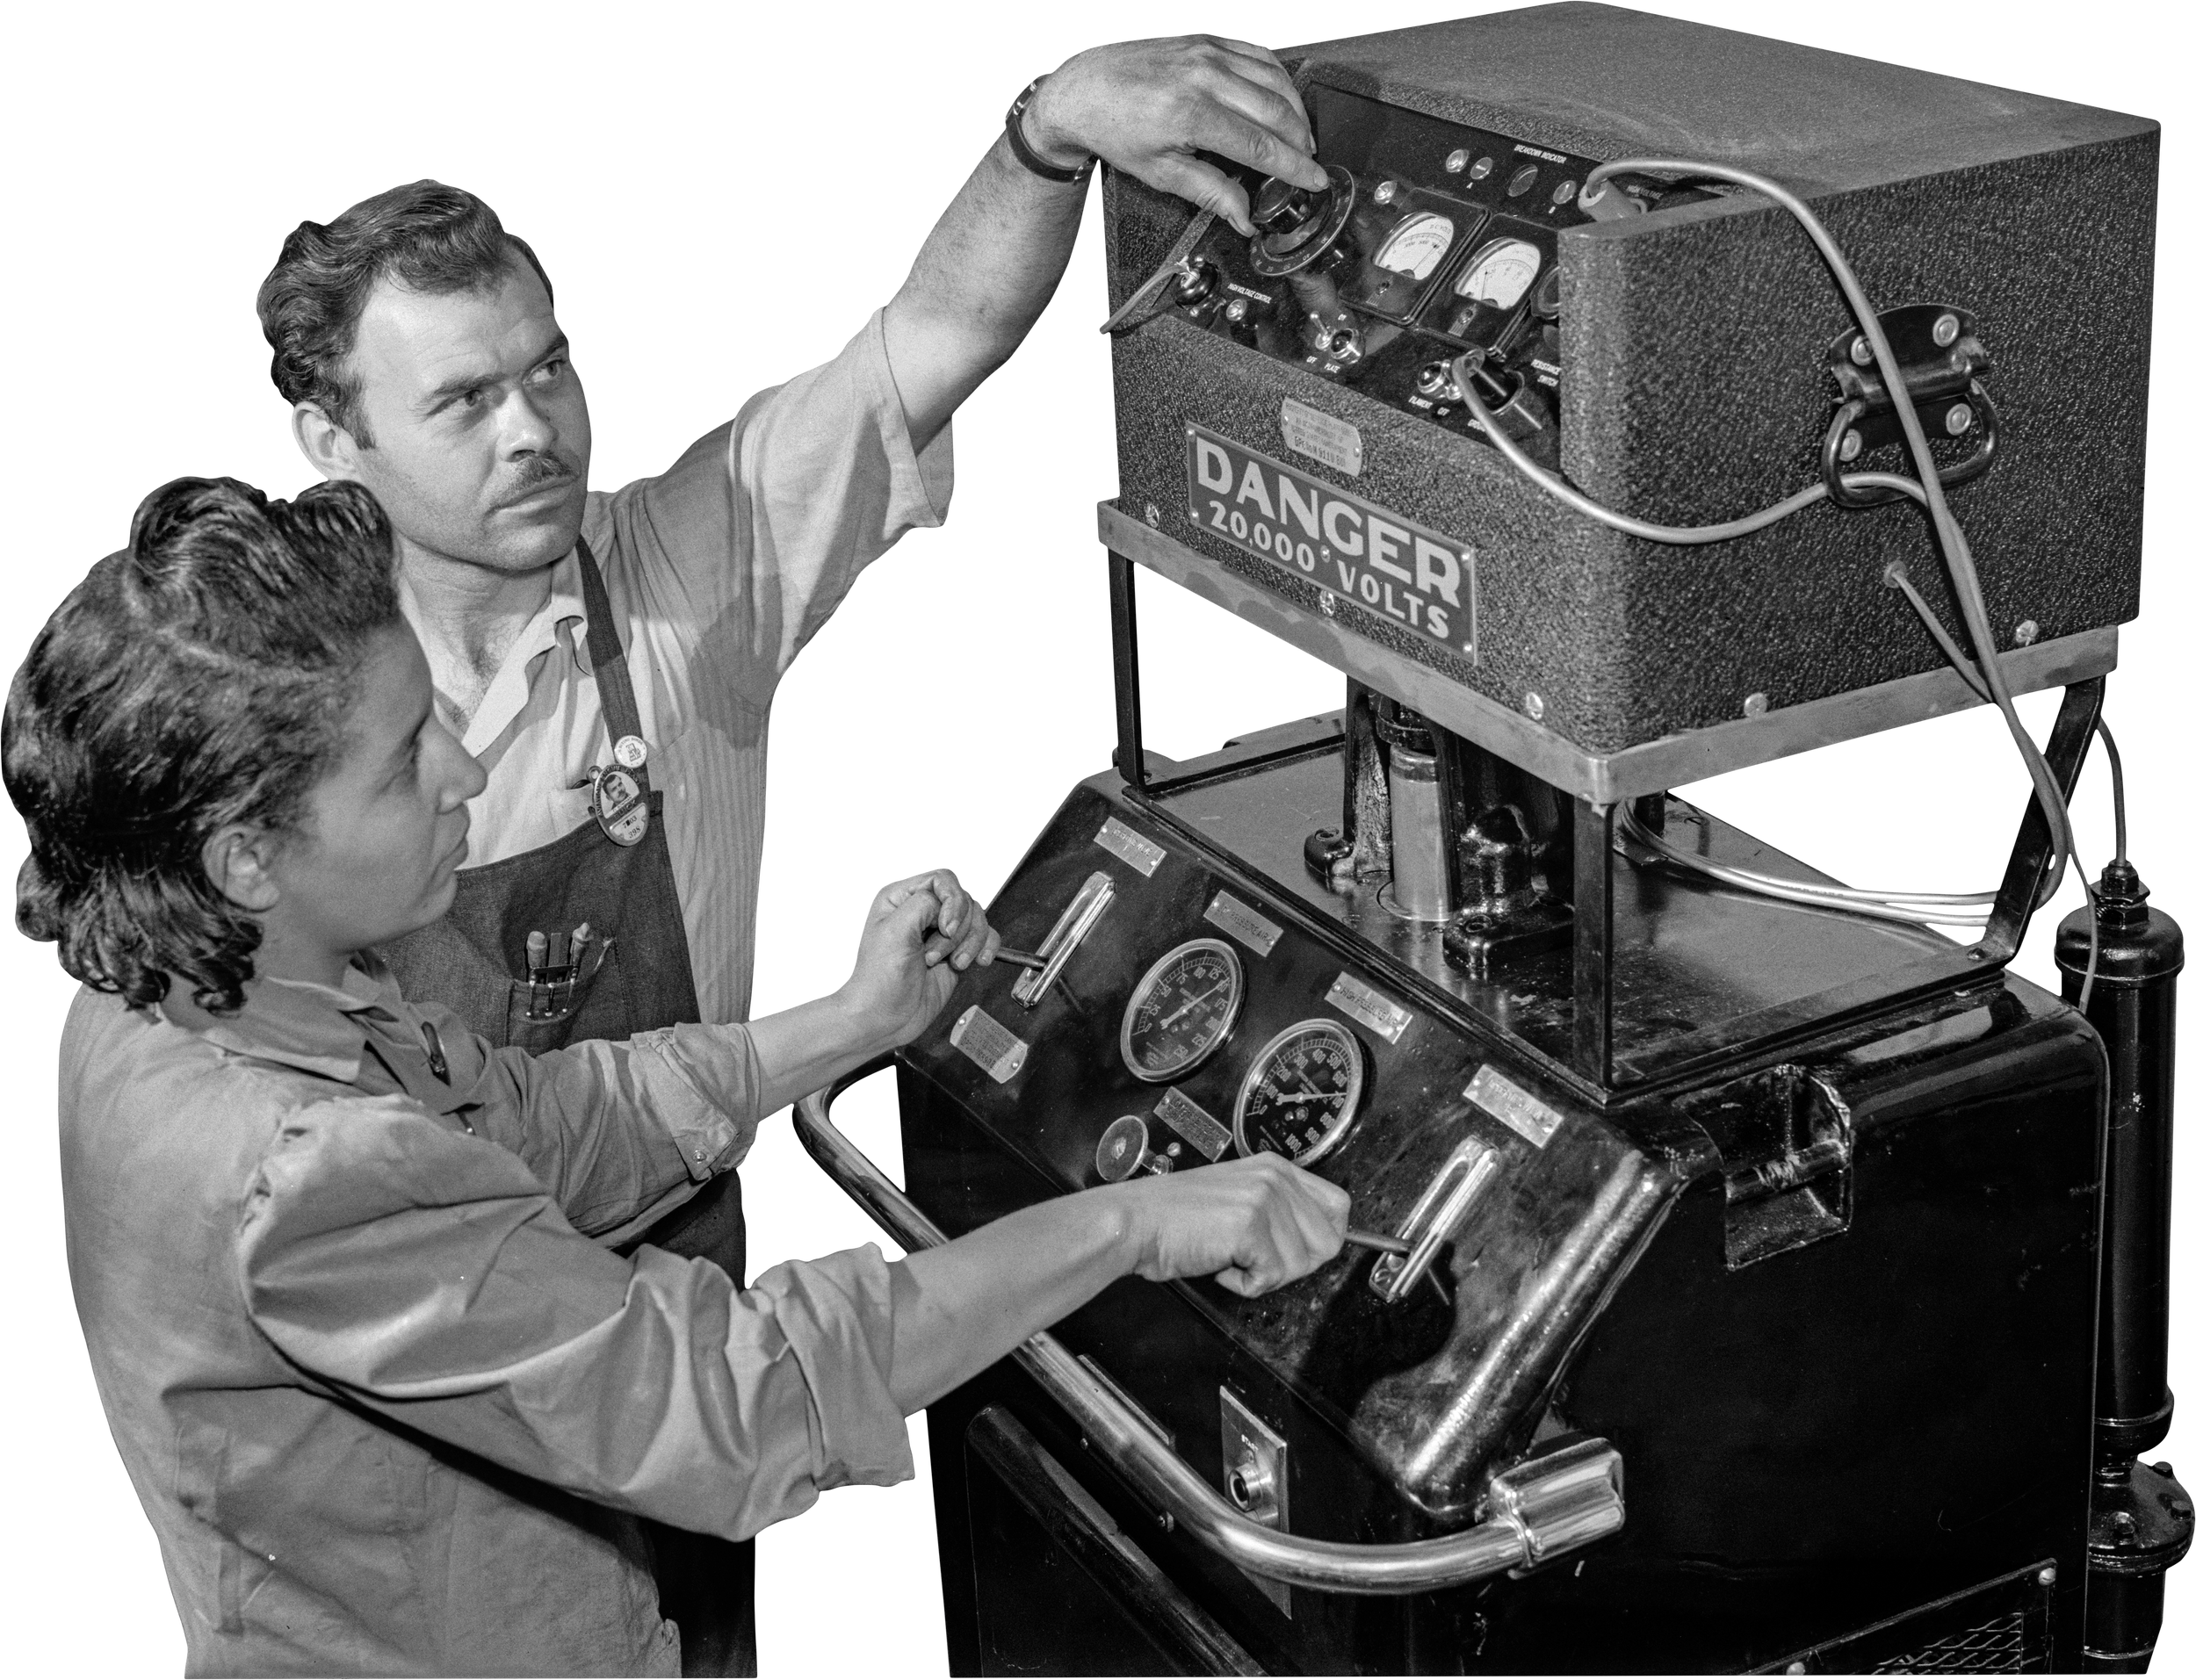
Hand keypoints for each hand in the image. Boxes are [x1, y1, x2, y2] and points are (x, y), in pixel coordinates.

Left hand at [833, 869, 998, 1049]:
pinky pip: (985, 937)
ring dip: (970, 943)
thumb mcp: (896, 931)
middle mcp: (921, 911)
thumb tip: (948, 901)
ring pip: (977, 918)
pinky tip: (976, 961)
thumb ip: (925, 904)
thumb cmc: (877, 983)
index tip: (947, 929)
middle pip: (965, 897)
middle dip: (960, 928)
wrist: (883, 1020)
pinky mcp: (955, 951)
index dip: (953, 902)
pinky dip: (985, 947)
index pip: (943, 878)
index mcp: (900, 898)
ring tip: (951, 962)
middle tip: (938, 952)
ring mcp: (940, 932)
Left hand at [1023, 36, 1326, 235]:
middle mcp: (1202, 77)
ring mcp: (1207, 53)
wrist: (1085, 88)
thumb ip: (1209, 192)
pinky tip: (1283, 99)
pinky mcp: (1207, 40)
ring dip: (1295, 111)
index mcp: (1190, 114)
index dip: (1293, 167)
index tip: (1314, 181)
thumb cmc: (1115, 129)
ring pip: (1274, 80)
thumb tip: (1244, 215)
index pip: (1259, 146)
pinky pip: (1259, 56)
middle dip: (1300, 141)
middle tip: (1309, 163)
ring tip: (1301, 138)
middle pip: (1275, 111)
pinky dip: (1279, 79)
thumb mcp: (1159, 173)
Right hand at [1115, 1152, 1349, 1297]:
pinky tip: (1219, 1261)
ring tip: (1227, 1254)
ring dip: (1262, 1274)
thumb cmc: (1176, 1218)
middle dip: (1290, 1264)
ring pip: (1300, 1266)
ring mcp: (1263, 1199)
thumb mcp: (1238, 1199)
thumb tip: (1320, 1242)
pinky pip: (1270, 1278)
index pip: (1338, 1207)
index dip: (1323, 1239)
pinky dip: (1243, 1283)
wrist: (1134, 1222)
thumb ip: (1279, 1212)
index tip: (1296, 1252)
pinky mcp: (1249, 1226)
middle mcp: (1275, 1178)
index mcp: (1276, 1168)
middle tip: (1251, 1256)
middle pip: (1327, 1243)